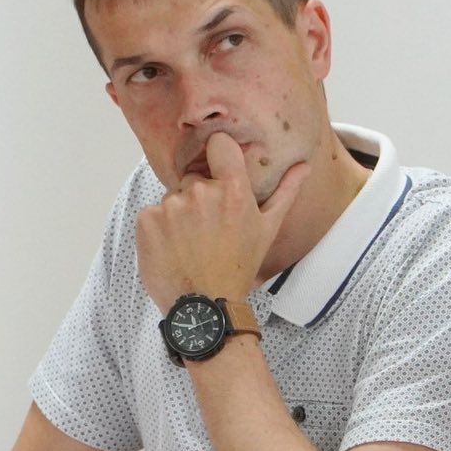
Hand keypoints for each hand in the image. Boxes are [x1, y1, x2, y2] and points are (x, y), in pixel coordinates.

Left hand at [136, 131, 306, 307]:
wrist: (203, 306)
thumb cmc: (238, 267)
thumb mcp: (267, 230)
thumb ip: (284, 192)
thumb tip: (304, 166)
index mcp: (233, 190)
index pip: (219, 144)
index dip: (218, 154)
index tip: (218, 168)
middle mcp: (201, 192)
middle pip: (194, 178)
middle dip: (199, 197)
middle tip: (207, 229)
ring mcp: (171, 205)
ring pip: (173, 197)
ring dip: (178, 215)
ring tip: (189, 243)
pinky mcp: (147, 220)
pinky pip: (152, 212)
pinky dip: (158, 228)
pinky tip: (172, 248)